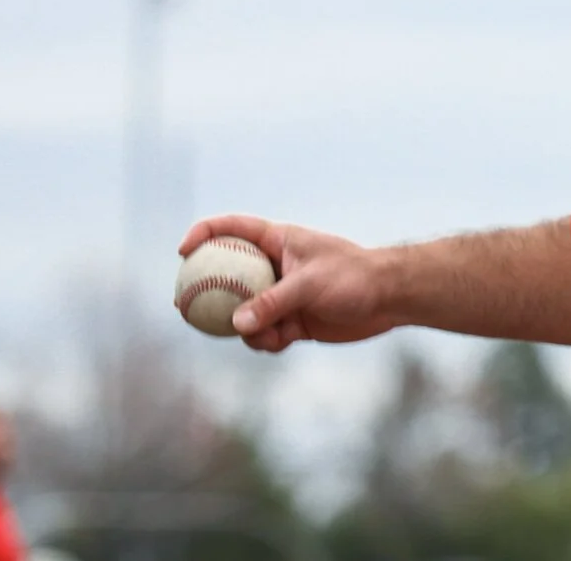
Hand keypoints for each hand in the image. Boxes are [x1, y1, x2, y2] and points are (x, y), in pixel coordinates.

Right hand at [179, 214, 401, 352]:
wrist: (388, 299)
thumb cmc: (355, 277)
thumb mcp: (311, 284)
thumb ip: (273, 303)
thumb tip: (236, 324)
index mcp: (278, 240)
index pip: (233, 228)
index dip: (203, 233)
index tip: (182, 252)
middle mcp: (275, 266)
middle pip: (226, 274)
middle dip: (202, 290)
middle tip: (181, 306)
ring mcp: (281, 294)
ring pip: (242, 311)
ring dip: (243, 326)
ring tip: (263, 333)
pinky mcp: (291, 320)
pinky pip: (263, 334)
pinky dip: (265, 341)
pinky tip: (282, 342)